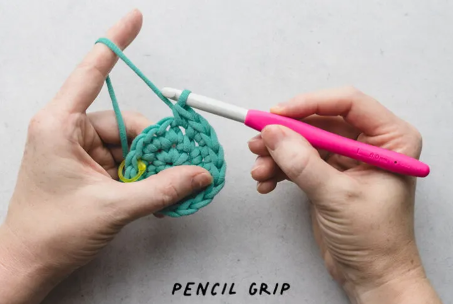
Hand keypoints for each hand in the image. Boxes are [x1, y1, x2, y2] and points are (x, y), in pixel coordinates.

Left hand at [0, 10, 211, 303]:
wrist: (28, 263)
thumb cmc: (50, 231)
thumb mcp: (114, 208)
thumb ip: (163, 188)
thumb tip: (199, 174)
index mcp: (59, 126)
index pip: (92, 72)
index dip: (117, 43)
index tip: (135, 17)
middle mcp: (66, 132)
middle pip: (127, 121)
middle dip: (155, 145)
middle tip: (184, 165)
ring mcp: (77, 151)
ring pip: (131, 144)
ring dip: (151, 165)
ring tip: (165, 188)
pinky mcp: (86, 169)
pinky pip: (126, 161)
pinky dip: (143, 175)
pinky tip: (154, 193)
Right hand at [247, 87, 439, 302]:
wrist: (374, 275)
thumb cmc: (376, 239)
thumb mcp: (338, 197)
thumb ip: (303, 163)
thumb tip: (273, 132)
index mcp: (393, 139)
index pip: (350, 103)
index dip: (311, 104)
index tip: (278, 114)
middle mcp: (374, 143)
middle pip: (323, 119)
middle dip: (288, 132)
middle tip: (258, 141)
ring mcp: (351, 158)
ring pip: (308, 140)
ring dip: (280, 153)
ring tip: (260, 170)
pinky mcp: (333, 175)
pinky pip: (303, 159)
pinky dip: (282, 168)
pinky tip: (267, 182)